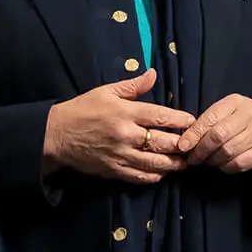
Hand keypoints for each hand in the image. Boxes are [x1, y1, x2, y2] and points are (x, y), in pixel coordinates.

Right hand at [43, 68, 194, 185]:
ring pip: (154, 163)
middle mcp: (126, 135)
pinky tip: (162, 174)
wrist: (57, 135)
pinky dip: (154, 176)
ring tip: (184, 163)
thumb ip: (133, 86)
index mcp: (125, 112)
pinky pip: (139, 177)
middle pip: (162, 142)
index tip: (192, 122)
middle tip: (195, 146)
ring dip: (173, 164)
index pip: (160, 116)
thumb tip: (154, 74)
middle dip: (182, 146)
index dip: (179, 120)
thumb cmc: (83, 109)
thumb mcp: (107, 91)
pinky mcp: (114, 170)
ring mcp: (120, 155)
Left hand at [177, 95, 251, 173]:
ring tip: (205, 162)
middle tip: (192, 158)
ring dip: (211, 160)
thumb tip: (186, 138)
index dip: (194, 133)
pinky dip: (225, 167)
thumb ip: (211, 120)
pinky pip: (238, 163)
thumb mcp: (231, 111)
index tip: (183, 145)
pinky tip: (221, 165)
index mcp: (236, 103)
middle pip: (218, 136)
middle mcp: (248, 116)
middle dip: (201, 150)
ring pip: (227, 151)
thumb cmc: (247, 121)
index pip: (211, 117)